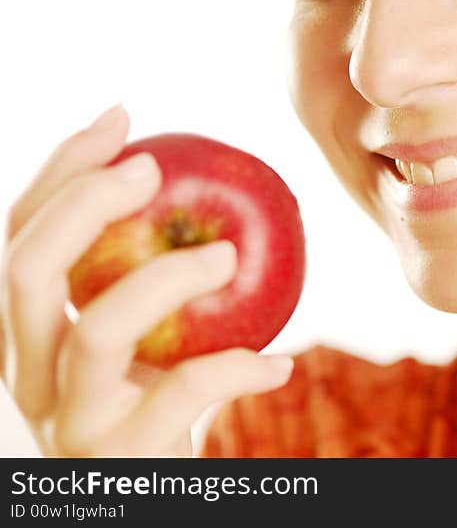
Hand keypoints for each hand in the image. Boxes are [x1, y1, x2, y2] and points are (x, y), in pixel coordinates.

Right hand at [0, 105, 293, 455]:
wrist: (156, 501)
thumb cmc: (156, 407)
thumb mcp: (146, 339)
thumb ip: (148, 275)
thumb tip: (193, 185)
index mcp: (27, 335)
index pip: (18, 236)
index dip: (61, 171)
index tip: (122, 118)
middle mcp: (29, 376)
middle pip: (25, 273)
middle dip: (85, 205)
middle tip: (153, 169)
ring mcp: (69, 423)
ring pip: (98, 333)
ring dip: (166, 278)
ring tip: (227, 255)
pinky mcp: (122, 459)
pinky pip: (179, 396)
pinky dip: (235, 369)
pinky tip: (279, 363)